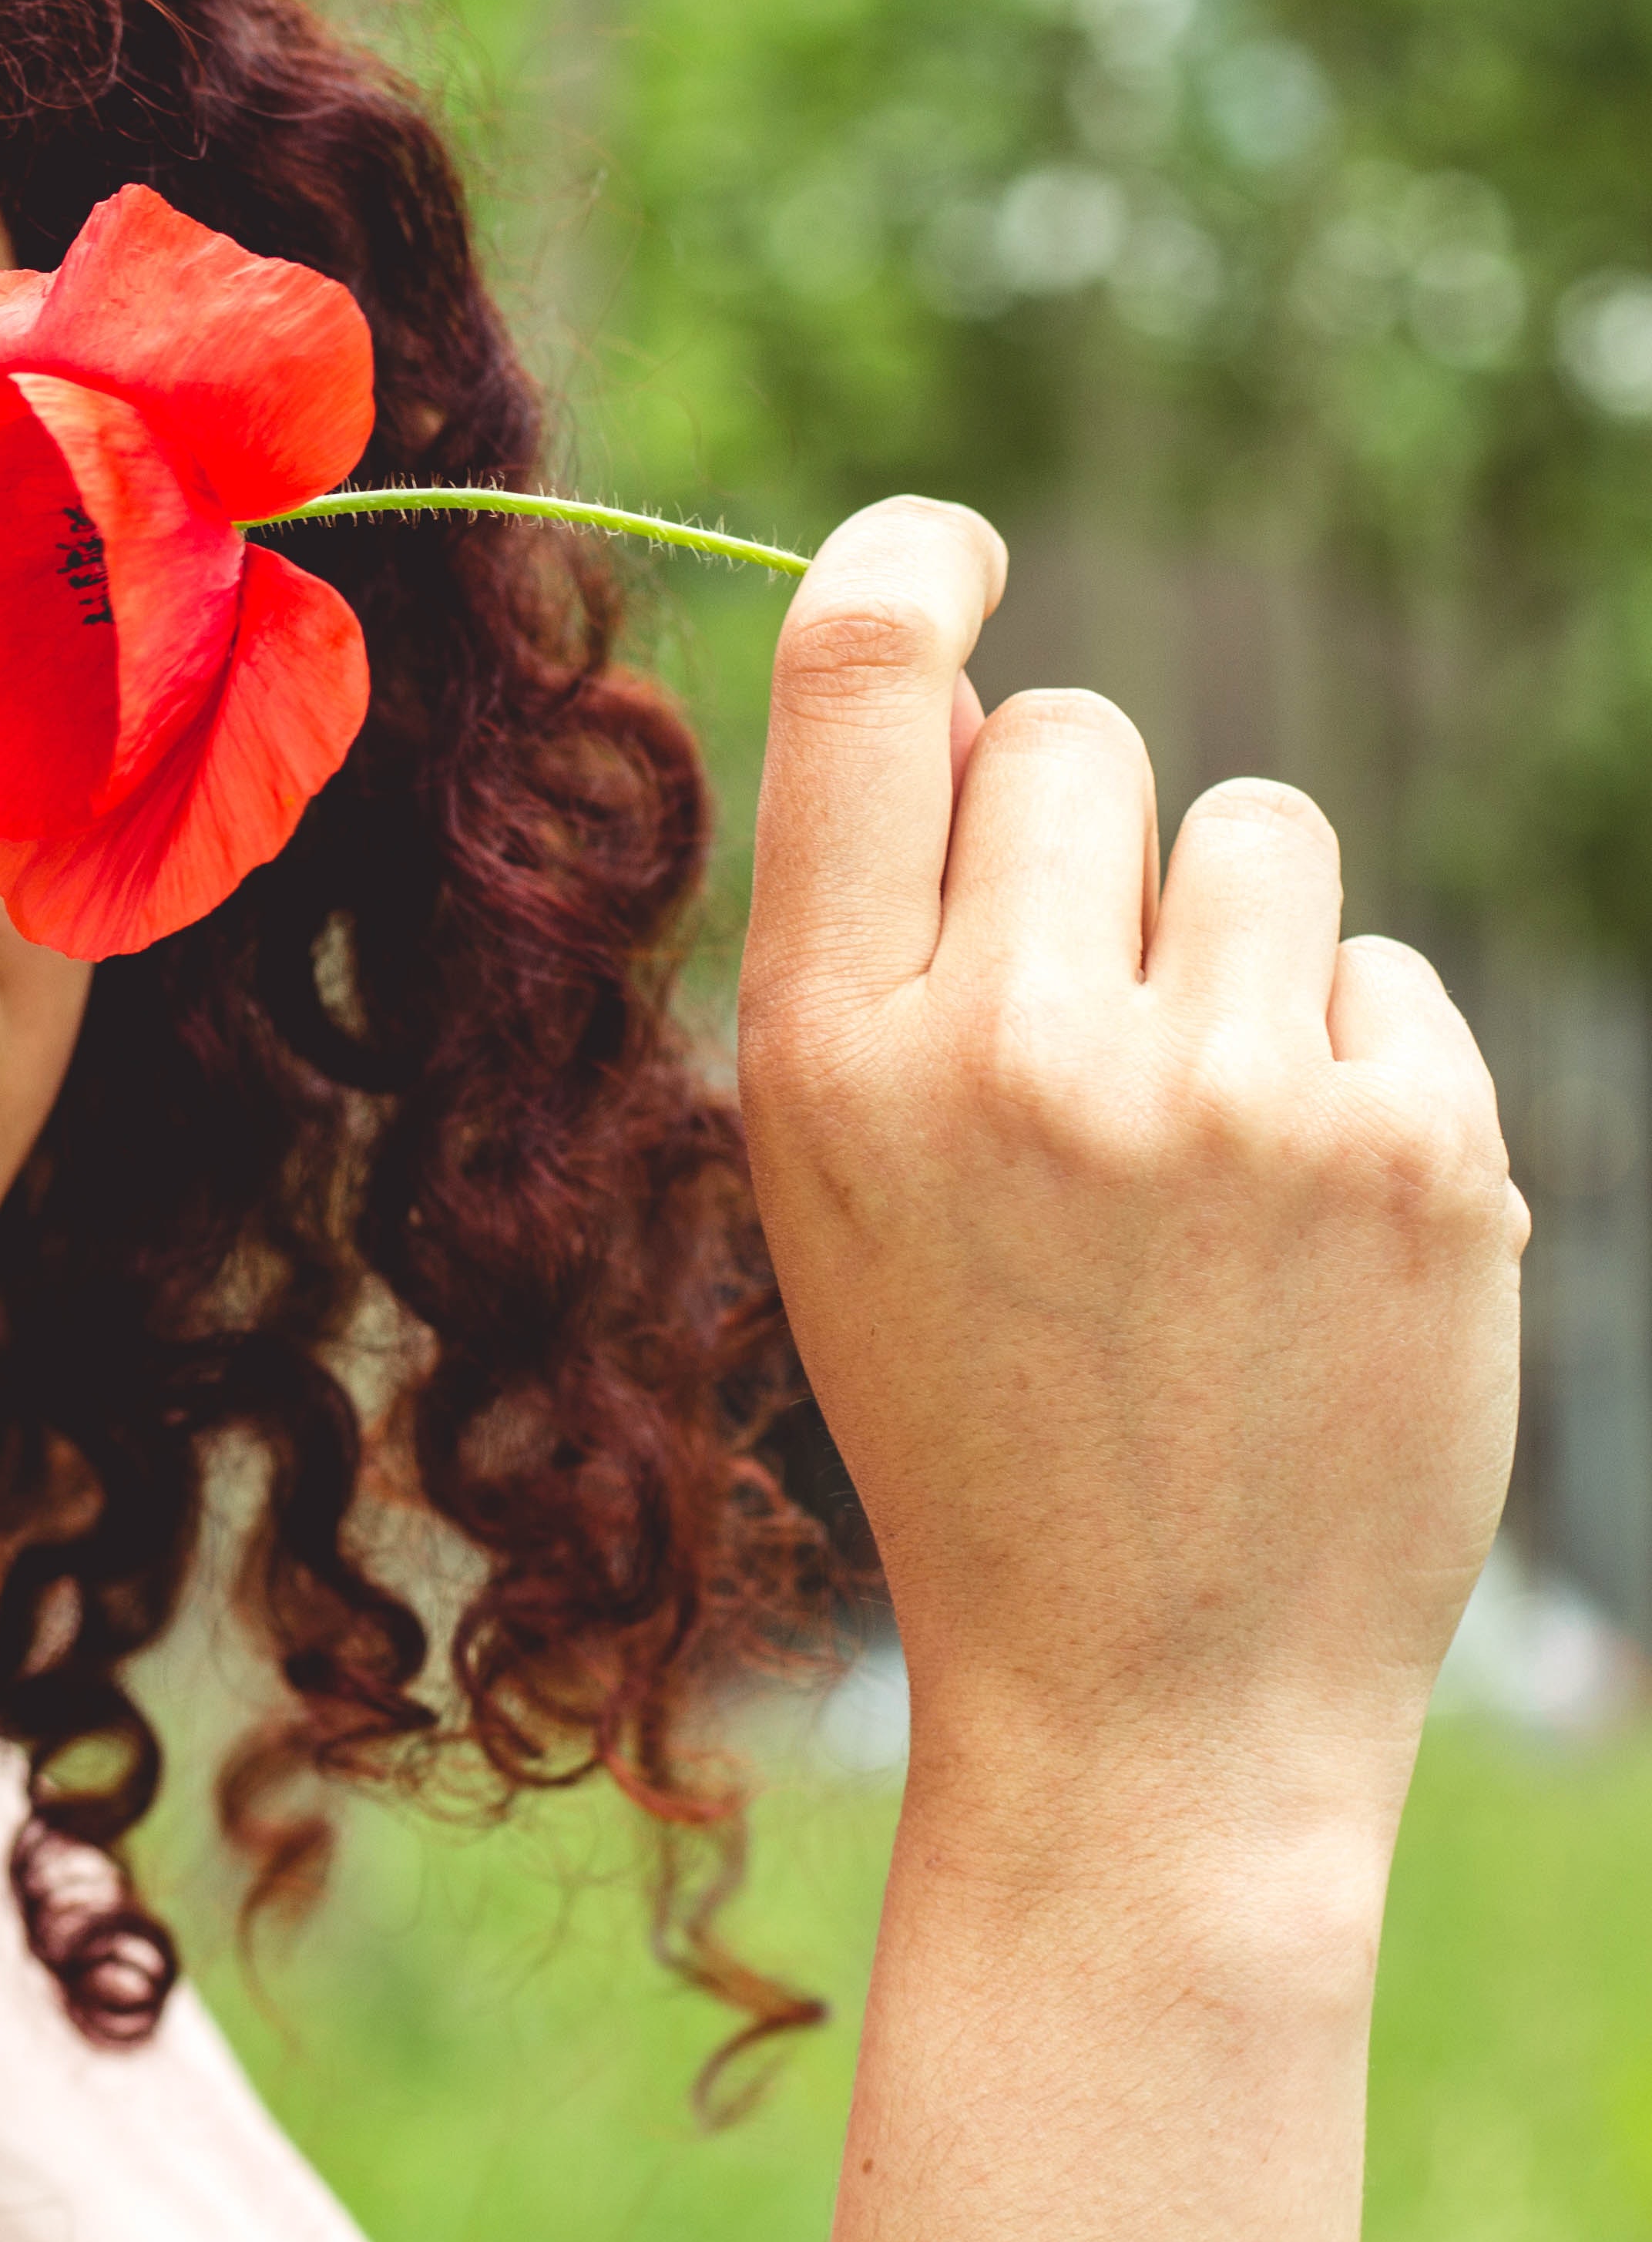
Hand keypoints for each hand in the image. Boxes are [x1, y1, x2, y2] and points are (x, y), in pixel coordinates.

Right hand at [737, 497, 1523, 1819]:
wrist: (1149, 1691)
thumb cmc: (965, 1405)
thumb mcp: (828, 1183)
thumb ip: (876, 943)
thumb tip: (960, 694)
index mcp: (824, 1054)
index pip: (858, 676)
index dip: (912, 563)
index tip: (953, 550)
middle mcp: (1013, 1050)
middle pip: (1076, 737)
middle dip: (1085, 829)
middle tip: (1083, 1003)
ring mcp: (1225, 1099)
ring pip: (1258, 833)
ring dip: (1234, 939)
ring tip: (1201, 1127)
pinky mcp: (1417, 1151)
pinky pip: (1381, 972)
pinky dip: (1351, 1065)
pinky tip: (1301, 1218)